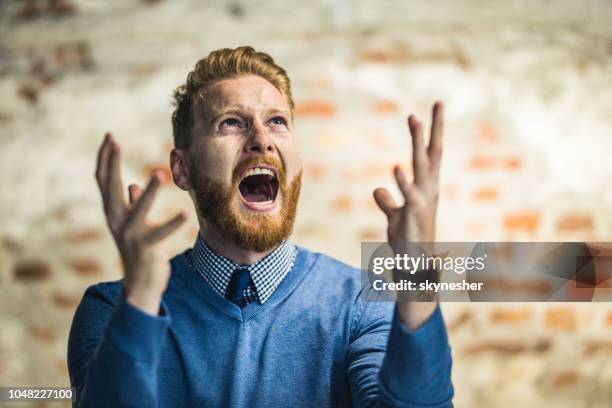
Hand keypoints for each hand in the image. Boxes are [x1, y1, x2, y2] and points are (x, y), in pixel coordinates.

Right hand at [96, 133, 186, 314]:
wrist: (139, 285)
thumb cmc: (139, 251)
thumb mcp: (132, 225)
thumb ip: (130, 205)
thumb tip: (132, 187)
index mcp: (113, 213)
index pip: (104, 181)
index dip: (105, 159)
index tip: (109, 136)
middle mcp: (116, 222)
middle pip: (110, 188)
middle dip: (112, 163)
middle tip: (114, 140)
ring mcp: (130, 236)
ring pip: (138, 210)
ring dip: (150, 193)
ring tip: (160, 174)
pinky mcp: (146, 249)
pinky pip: (161, 234)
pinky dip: (172, 224)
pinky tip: (185, 214)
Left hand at [372, 102, 443, 328]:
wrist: (414, 268)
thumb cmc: (407, 241)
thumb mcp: (395, 217)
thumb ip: (387, 202)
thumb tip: (378, 190)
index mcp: (426, 188)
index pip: (430, 156)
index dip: (431, 133)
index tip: (432, 110)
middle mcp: (428, 190)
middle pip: (431, 154)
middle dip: (433, 128)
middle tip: (437, 103)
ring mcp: (423, 201)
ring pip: (421, 166)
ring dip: (417, 142)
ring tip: (414, 119)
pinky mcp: (414, 215)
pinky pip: (408, 194)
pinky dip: (402, 181)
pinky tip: (396, 166)